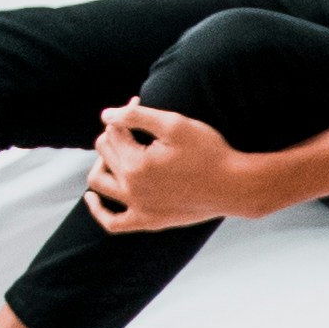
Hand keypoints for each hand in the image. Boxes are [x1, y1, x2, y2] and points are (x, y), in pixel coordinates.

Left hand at [83, 101, 247, 232]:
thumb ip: (136, 116)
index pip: (113, 130)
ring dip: (101, 163)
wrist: (235, 187)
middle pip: (105, 152)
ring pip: (99, 182)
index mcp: (136, 163)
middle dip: (117, 133)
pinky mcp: (148, 222)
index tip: (139, 104)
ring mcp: (138, 208)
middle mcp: (131, 189)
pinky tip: (93, 198)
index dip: (125, 113)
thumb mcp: (174, 124)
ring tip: (116, 151)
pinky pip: (113, 223)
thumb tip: (106, 115)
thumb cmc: (209, 152)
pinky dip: (99, 211)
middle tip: (138, 125)